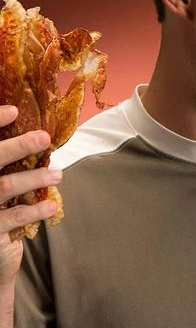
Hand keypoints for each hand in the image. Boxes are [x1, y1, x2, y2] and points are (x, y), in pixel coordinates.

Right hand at [0, 105, 60, 285]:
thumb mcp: (2, 187)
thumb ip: (10, 165)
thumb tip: (41, 141)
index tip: (13, 111)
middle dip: (17, 147)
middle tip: (45, 138)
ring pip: (4, 187)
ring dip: (35, 178)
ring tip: (57, 173)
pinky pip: (14, 217)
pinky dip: (36, 209)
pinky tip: (52, 205)